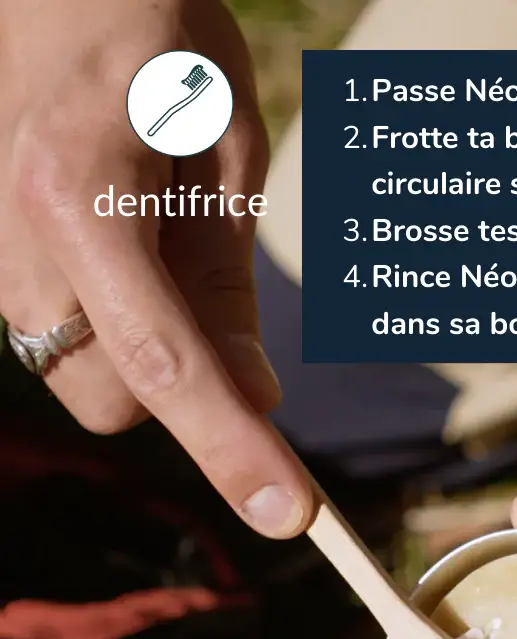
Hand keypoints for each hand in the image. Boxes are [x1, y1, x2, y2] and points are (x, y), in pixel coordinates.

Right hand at [0, 0, 311, 536]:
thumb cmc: (158, 37)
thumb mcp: (224, 149)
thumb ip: (225, 283)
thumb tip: (253, 397)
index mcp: (78, 197)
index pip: (167, 368)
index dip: (234, 452)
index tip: (292, 516)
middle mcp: (14, 238)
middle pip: (110, 401)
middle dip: (179, 396)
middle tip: (231, 336)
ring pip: (78, 377)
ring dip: (143, 360)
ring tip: (167, 259)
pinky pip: (57, 338)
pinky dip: (111, 332)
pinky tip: (130, 258)